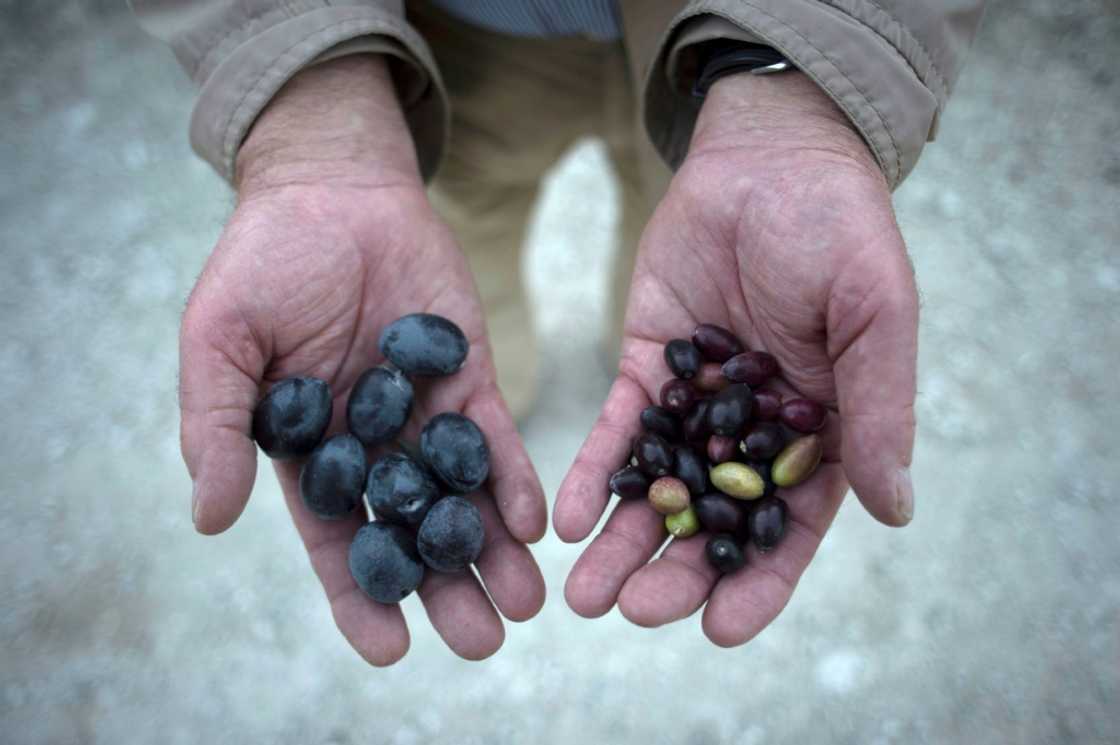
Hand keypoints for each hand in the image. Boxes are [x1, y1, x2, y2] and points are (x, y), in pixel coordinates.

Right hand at [181, 57, 545, 663]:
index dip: (360, 596)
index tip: (391, 649)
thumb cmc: (262, 263)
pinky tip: (529, 521)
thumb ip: (216, 426)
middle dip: (446, 588)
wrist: (333, 189)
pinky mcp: (468, 376)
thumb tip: (208, 519)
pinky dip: (511, 478)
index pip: (335, 541)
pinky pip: (494, 437)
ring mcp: (424, 415)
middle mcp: (373, 446)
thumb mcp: (220, 343)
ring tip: (527, 604)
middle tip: (484, 641)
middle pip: (412, 533)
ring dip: (492, 550)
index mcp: (310, 452)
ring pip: (461, 498)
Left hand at [554, 71, 917, 645]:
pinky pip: (618, 430)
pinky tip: (565, 518)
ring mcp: (697, 404)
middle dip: (674, 572)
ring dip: (621, 541)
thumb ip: (878, 410)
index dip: (760, 581)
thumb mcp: (875, 317)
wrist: (767, 157)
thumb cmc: (841, 230)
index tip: (721, 628)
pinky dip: (593, 473)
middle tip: (631, 612)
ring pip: (657, 488)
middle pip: (712, 520)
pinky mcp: (648, 367)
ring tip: (582, 594)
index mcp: (821, 432)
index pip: (789, 525)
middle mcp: (755, 432)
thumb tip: (895, 509)